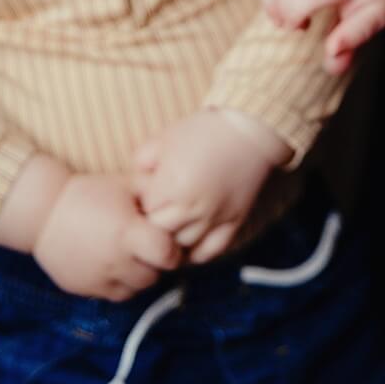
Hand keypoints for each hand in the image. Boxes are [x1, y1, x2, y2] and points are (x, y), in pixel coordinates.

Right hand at [32, 172, 181, 300]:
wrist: (42, 212)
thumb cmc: (88, 193)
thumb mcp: (124, 184)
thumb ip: (154, 191)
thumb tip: (183, 198)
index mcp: (128, 233)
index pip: (168, 255)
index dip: (173, 250)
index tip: (167, 241)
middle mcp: (115, 260)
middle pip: (154, 276)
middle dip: (156, 264)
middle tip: (148, 248)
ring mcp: (98, 278)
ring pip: (136, 290)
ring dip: (140, 276)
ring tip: (131, 256)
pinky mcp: (84, 289)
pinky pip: (115, 296)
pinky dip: (120, 284)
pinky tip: (115, 265)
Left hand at [132, 109, 285, 263]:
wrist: (249, 130)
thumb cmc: (204, 131)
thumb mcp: (164, 139)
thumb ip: (141, 164)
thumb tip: (135, 186)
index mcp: (173, 186)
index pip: (145, 212)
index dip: (144, 202)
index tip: (149, 192)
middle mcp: (193, 208)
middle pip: (161, 234)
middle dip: (157, 222)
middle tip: (160, 208)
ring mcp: (215, 218)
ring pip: (183, 247)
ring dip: (175, 238)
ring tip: (174, 223)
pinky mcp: (233, 223)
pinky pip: (210, 252)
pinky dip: (197, 252)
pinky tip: (190, 240)